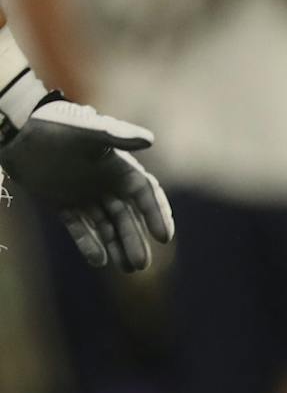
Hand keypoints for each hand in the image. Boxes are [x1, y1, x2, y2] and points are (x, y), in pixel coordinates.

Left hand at [0, 97, 173, 272]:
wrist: (17, 130)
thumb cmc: (56, 125)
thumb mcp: (87, 131)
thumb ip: (117, 135)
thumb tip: (150, 140)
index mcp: (119, 166)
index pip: (145, 194)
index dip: (156, 215)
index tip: (164, 238)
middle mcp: (106, 182)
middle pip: (127, 216)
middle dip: (135, 240)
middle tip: (141, 265)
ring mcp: (84, 194)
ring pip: (106, 225)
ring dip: (117, 245)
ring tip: (127, 268)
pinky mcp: (62, 202)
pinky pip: (79, 226)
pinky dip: (88, 243)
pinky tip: (98, 260)